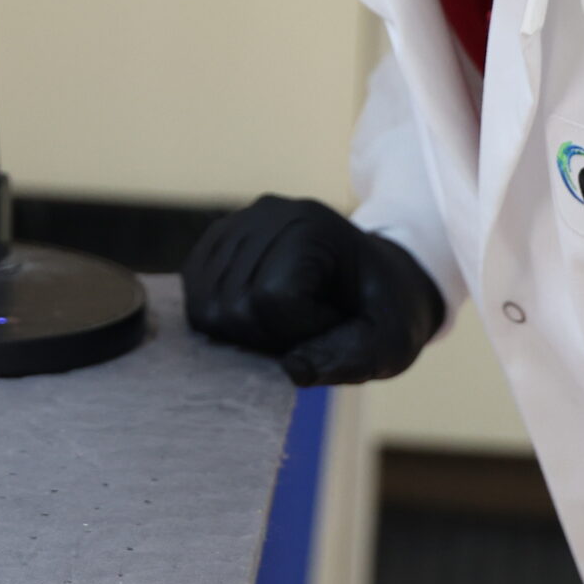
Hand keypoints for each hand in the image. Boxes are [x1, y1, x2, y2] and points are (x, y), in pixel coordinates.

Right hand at [182, 195, 443, 385]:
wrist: (378, 278)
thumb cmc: (385, 310)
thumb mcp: (390, 341)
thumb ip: (351, 358)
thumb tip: (291, 369)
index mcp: (312, 227)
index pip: (272, 301)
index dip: (300, 333)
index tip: (332, 324)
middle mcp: (266, 214)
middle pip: (231, 305)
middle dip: (268, 336)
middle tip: (308, 328)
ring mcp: (238, 222)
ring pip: (205, 304)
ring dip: (245, 330)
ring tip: (286, 320)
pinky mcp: (218, 239)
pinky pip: (192, 292)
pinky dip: (220, 316)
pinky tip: (259, 314)